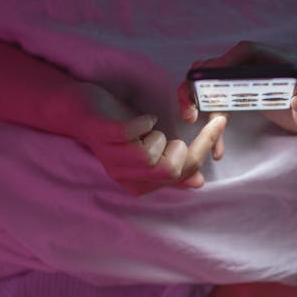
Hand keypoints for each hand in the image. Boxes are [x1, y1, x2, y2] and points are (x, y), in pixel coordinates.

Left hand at [61, 82, 225, 195]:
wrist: (78, 111)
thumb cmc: (118, 129)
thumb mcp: (151, 151)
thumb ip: (174, 166)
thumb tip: (199, 182)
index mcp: (140, 184)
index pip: (181, 175)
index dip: (203, 150)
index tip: (218, 124)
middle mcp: (125, 177)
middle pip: (171, 171)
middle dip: (187, 146)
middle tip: (180, 131)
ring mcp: (112, 157)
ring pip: (151, 157)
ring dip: (159, 136)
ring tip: (152, 129)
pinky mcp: (103, 135)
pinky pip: (130, 133)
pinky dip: (143, 122)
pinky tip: (145, 118)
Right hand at [177, 41, 296, 151]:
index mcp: (279, 61)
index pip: (247, 51)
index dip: (225, 61)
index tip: (208, 78)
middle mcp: (258, 66)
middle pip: (220, 64)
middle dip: (199, 81)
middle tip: (189, 108)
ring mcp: (248, 79)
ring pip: (212, 82)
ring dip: (197, 98)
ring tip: (191, 121)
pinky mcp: (243, 95)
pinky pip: (219, 102)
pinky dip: (211, 120)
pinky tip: (217, 147)